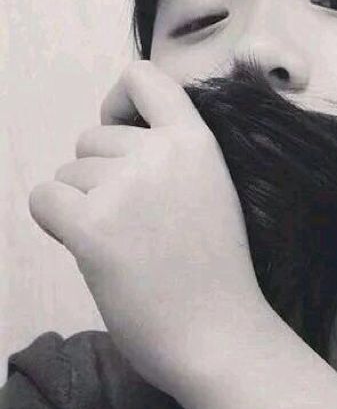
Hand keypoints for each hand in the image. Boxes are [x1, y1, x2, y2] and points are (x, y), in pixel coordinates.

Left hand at [28, 60, 269, 395]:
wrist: (220, 331)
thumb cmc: (214, 268)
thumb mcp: (211, 189)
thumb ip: (172, 157)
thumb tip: (113, 145)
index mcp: (197, 142)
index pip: (144, 77)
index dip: (120, 98)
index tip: (121, 128)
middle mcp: (161, 153)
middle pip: (93, 138)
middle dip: (101, 174)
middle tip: (136, 219)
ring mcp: (126, 188)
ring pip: (69, 173)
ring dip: (85, 204)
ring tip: (127, 242)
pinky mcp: (93, 227)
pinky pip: (45, 199)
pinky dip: (58, 221)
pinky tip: (92, 247)